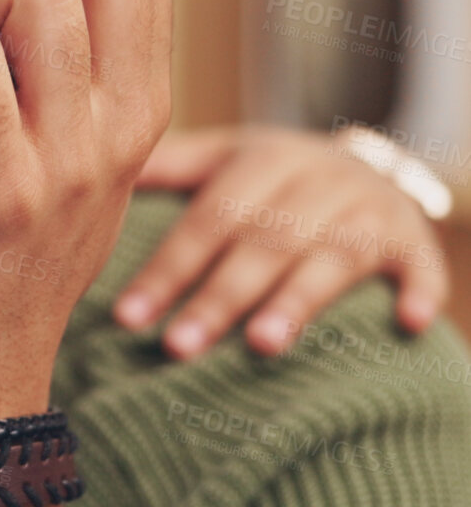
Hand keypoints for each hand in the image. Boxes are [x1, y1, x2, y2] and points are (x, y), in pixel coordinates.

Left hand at [114, 126, 448, 357]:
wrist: (366, 162)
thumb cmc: (269, 175)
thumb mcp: (221, 158)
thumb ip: (165, 169)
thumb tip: (85, 172)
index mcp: (262, 160)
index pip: (208, 218)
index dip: (169, 269)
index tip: (129, 318)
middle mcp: (318, 181)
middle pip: (264, 244)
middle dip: (219, 298)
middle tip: (178, 348)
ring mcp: (371, 210)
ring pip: (334, 258)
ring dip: (300, 301)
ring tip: (262, 346)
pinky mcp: (414, 239)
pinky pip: (421, 266)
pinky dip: (420, 292)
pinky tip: (409, 326)